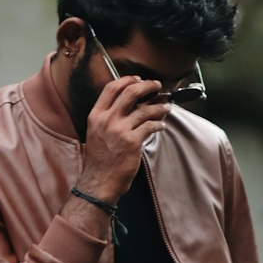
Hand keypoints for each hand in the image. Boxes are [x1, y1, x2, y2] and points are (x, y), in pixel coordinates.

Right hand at [78, 77, 170, 202]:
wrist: (99, 183)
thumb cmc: (100, 161)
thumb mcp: (96, 133)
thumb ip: (108, 118)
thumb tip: (130, 105)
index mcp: (96, 115)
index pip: (111, 88)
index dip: (127, 80)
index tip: (138, 79)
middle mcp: (107, 120)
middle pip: (130, 92)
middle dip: (147, 86)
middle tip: (157, 86)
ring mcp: (120, 130)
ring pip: (145, 109)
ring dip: (159, 107)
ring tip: (166, 108)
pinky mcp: (132, 142)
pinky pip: (150, 126)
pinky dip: (158, 125)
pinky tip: (161, 126)